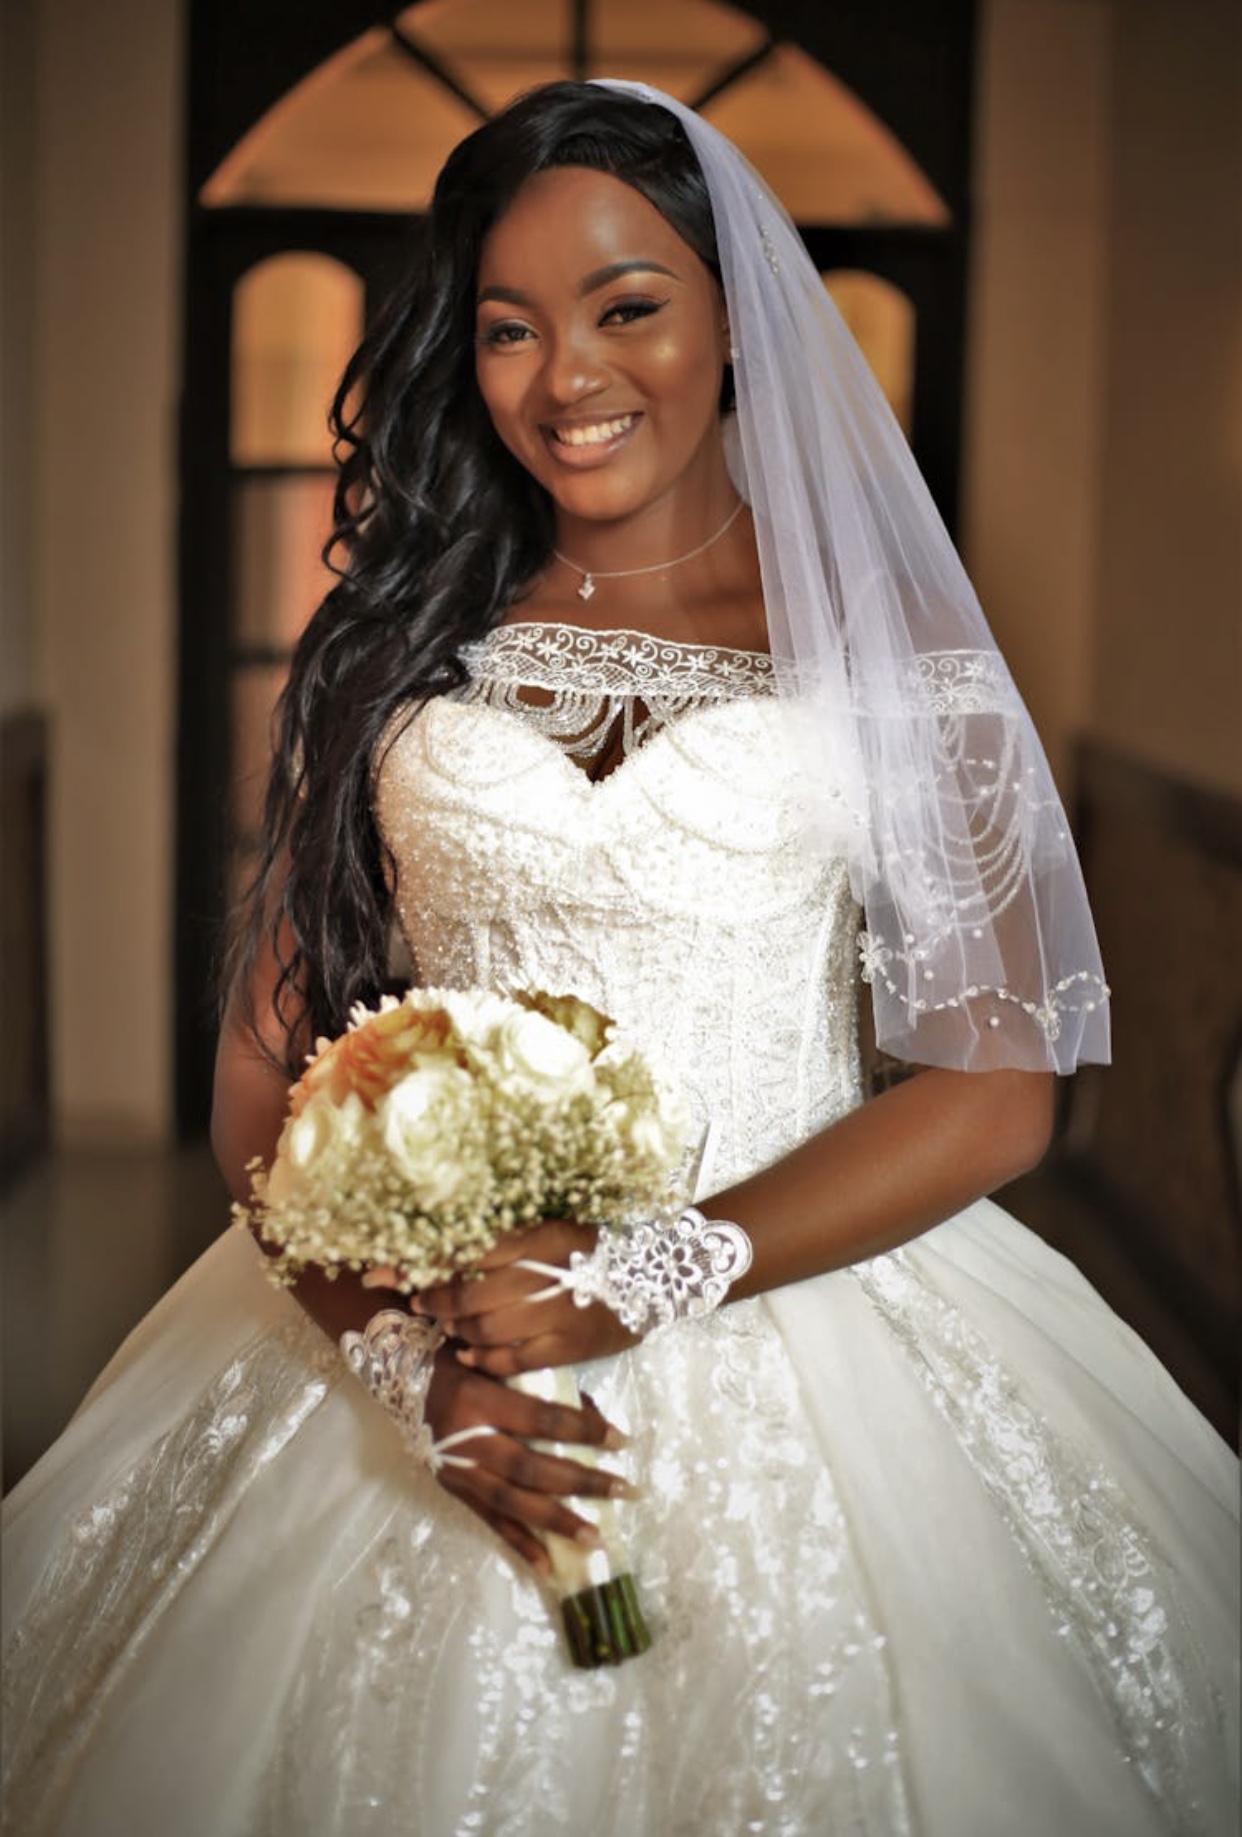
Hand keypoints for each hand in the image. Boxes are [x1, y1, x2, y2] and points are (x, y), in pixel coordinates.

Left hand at [367, 1221, 639, 1377]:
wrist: (657, 1278)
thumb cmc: (595, 1252)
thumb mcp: (551, 1234)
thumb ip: (504, 1244)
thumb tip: (443, 1256)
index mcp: (540, 1238)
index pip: (466, 1250)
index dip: (417, 1263)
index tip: (378, 1273)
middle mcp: (546, 1273)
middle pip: (468, 1293)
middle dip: (435, 1300)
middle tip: (420, 1302)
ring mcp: (558, 1312)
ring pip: (485, 1328)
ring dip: (457, 1331)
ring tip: (449, 1326)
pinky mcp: (569, 1346)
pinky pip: (512, 1359)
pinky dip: (484, 1359)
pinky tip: (472, 1355)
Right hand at [423, 1346, 634, 1574]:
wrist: (399, 1375)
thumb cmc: (456, 1358)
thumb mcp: (495, 1360)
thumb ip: (538, 1384)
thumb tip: (590, 1413)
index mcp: (480, 1400)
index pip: (542, 1419)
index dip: (584, 1430)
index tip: (622, 1440)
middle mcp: (468, 1440)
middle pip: (532, 1468)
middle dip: (582, 1481)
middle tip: (624, 1490)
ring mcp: (459, 1471)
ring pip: (513, 1502)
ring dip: (557, 1522)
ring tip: (595, 1538)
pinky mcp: (454, 1490)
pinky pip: (490, 1522)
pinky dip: (520, 1546)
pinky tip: (549, 1567)